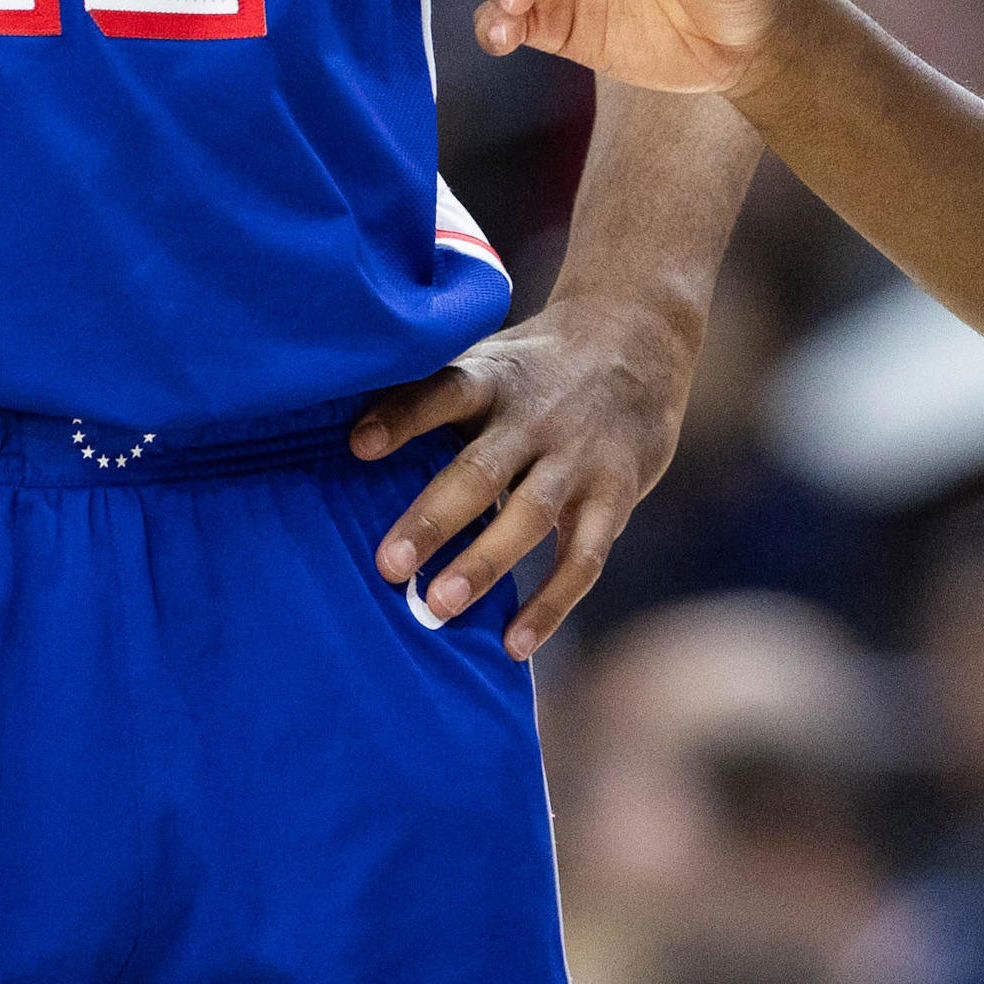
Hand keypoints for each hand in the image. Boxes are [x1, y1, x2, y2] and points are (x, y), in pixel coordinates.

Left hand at [351, 290, 697, 661]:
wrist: (640, 338)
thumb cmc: (534, 367)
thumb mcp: (488, 361)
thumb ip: (431, 397)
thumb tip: (343, 440)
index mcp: (494, 378)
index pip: (444, 390)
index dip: (402, 416)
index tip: (357, 446)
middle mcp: (535, 418)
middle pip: (482, 468)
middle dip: (435, 517)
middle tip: (389, 565)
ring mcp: (579, 458)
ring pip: (531, 516)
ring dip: (484, 564)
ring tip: (438, 607)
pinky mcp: (615, 495)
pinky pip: (583, 557)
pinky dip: (551, 604)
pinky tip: (514, 645)